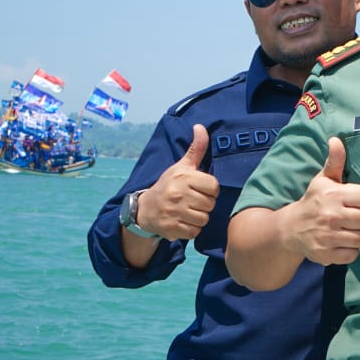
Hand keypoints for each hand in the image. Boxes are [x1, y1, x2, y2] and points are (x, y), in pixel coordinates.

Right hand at [136, 124, 218, 240]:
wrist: (145, 208)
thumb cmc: (169, 185)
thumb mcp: (181, 166)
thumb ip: (196, 149)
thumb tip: (200, 127)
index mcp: (183, 177)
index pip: (213, 187)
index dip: (210, 190)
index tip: (201, 189)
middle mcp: (178, 194)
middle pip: (210, 204)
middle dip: (205, 204)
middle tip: (193, 201)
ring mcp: (174, 212)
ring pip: (204, 219)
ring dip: (199, 218)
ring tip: (188, 211)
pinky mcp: (171, 228)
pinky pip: (194, 232)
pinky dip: (191, 229)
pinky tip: (183, 221)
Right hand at [278, 136, 359, 265]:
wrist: (290, 228)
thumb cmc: (313, 201)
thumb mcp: (322, 180)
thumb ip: (334, 161)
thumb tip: (336, 140)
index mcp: (332, 194)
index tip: (354, 201)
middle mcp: (331, 215)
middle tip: (352, 217)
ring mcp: (328, 236)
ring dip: (358, 235)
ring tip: (348, 229)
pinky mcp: (327, 254)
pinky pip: (353, 254)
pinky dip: (350, 250)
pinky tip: (341, 242)